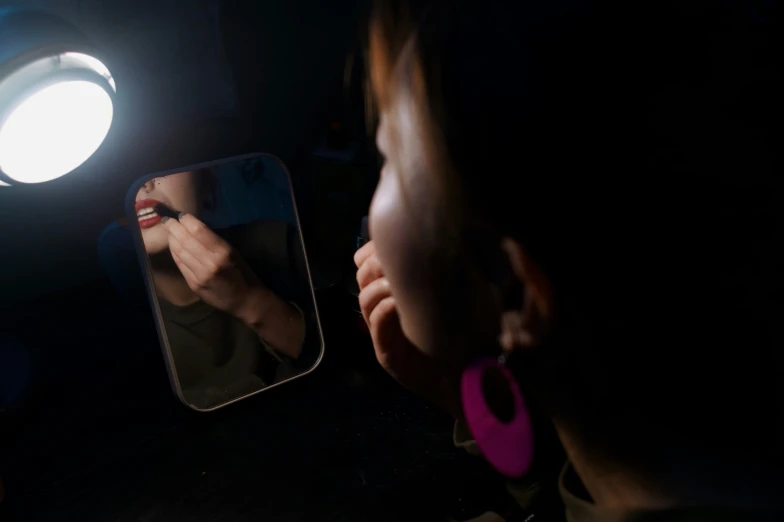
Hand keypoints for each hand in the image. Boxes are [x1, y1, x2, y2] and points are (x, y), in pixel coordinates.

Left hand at [163, 214, 261, 317]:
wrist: (245, 300)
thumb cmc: (242, 273)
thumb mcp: (233, 252)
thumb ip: (214, 241)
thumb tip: (194, 227)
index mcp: (223, 252)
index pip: (199, 231)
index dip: (186, 220)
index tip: (180, 214)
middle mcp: (210, 263)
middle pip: (185, 240)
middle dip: (174, 227)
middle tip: (166, 219)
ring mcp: (200, 275)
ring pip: (180, 252)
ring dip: (172, 239)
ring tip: (169, 231)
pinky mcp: (193, 285)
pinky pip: (180, 265)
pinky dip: (175, 253)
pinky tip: (173, 246)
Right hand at [355, 241, 463, 420]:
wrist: (468, 382)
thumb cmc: (464, 337)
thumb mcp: (452, 297)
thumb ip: (441, 274)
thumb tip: (446, 241)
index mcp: (394, 296)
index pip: (367, 265)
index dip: (371, 250)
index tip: (388, 242)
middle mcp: (384, 314)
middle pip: (363, 278)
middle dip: (375, 264)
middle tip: (396, 261)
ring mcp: (384, 335)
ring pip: (365, 299)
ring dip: (379, 286)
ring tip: (398, 283)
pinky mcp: (388, 355)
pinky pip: (377, 326)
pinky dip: (384, 310)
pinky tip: (397, 304)